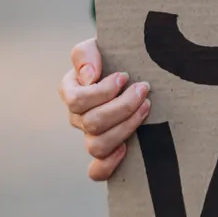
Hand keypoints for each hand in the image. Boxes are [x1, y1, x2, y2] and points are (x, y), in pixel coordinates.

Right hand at [58, 38, 150, 180]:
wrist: (136, 70)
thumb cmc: (115, 56)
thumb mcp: (99, 45)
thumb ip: (85, 54)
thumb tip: (89, 77)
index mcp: (71, 91)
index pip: (76, 100)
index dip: (101, 92)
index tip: (125, 77)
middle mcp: (78, 116)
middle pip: (91, 122)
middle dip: (122, 106)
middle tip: (144, 90)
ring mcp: (91, 136)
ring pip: (97, 145)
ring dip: (125, 127)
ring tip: (146, 108)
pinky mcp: (106, 153)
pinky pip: (97, 171)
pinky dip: (109, 165)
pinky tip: (127, 149)